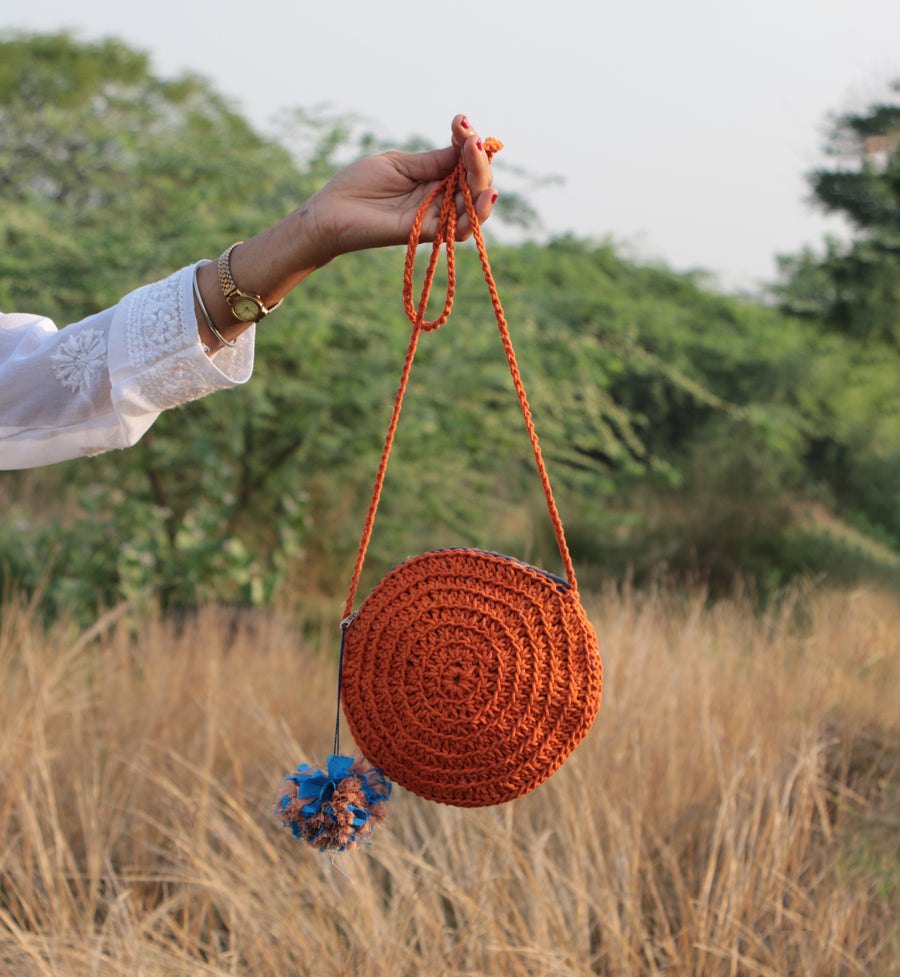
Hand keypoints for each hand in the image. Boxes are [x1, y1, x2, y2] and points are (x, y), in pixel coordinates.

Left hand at [307, 114, 496, 261]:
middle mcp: (438, 201)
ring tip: (478, 156)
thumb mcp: (400, 164)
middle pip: (475, 186)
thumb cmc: (358, 186)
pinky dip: (476, 214)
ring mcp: (433, 218)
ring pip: (474, 208)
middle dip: (479, 161)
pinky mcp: (425, 233)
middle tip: (471, 140)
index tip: (461, 122)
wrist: (330, 211)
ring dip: (482, 181)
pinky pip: (459, 229)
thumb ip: (432, 161)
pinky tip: (486, 194)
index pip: (464, 165)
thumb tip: (466, 144)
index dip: (469, 144)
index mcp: (433, 181)